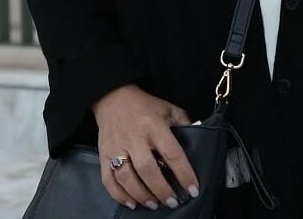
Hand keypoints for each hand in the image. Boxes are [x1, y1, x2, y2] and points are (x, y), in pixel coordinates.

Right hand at [93, 84, 197, 209]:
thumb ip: (184, 122)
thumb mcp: (168, 108)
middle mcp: (135, 137)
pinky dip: (119, 194)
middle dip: (161, 189)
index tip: (193, 189)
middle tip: (173, 202)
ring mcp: (116, 147)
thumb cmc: (144, 106)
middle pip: (147, 169)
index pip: (172, 153)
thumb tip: (199, 135)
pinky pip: (108, 179)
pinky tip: (131, 202)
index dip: (184, 173)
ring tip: (154, 204)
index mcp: (154, 125)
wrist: (112, 97)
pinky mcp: (103, 154)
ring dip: (141, 195)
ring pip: (127, 177)